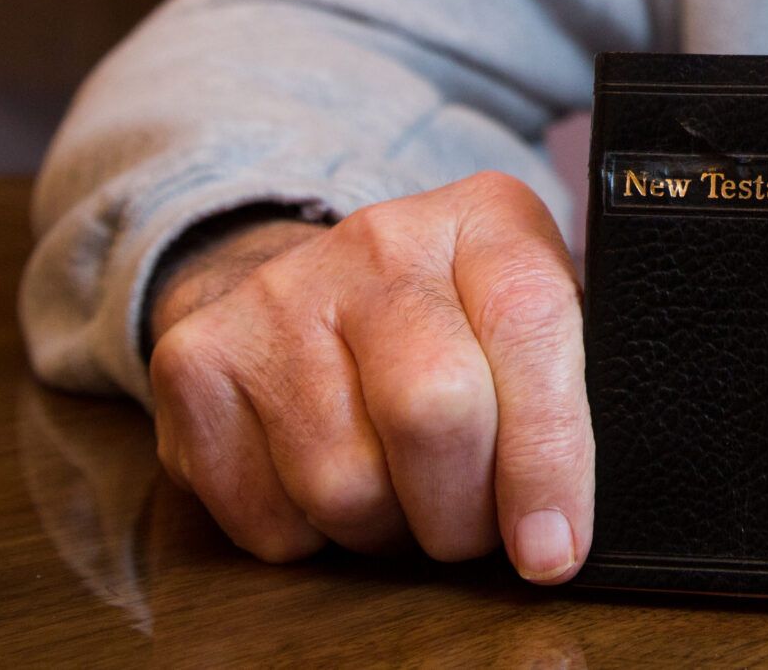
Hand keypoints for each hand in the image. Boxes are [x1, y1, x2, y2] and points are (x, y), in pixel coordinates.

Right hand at [144, 172, 592, 583]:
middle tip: (465, 525)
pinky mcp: (198, 359)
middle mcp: (380, 239)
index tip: (553, 548)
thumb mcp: (525, 328)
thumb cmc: (449, 331)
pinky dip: (307, 535)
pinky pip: (268, 517)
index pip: (530, 325)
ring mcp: (279, 293)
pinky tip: (318, 477)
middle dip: (460, 512)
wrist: (305, 289)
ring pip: (345, 485)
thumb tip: (566, 533)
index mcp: (484, 218)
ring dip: (384, 528)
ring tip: (393, 488)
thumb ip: (569, 396)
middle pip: (432, 411)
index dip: (548, 457)